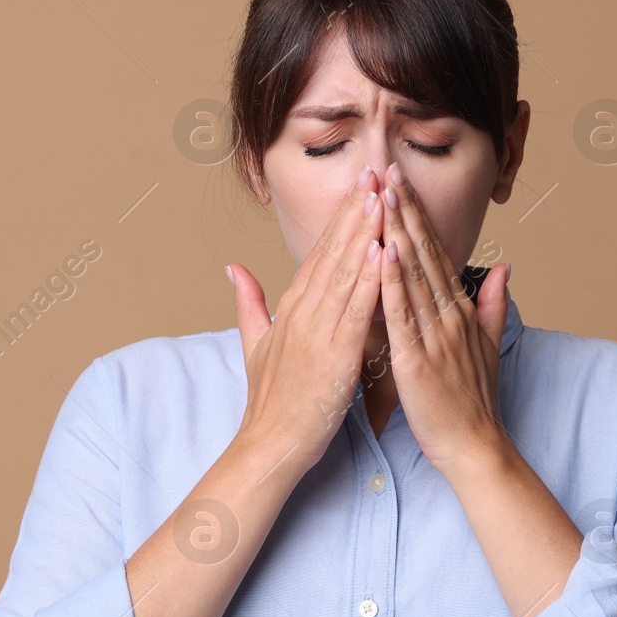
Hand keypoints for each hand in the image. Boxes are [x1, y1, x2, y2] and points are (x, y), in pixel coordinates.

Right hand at [227, 168, 384, 475]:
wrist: (268, 445)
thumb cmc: (270, 402)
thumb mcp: (254, 344)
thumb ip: (248, 302)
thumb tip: (232, 267)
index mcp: (290, 307)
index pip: (319, 252)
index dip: (340, 216)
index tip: (358, 185)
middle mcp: (303, 312)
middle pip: (334, 251)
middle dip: (356, 210)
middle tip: (376, 171)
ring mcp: (318, 331)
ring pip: (346, 272)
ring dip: (365, 233)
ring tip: (382, 196)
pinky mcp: (334, 355)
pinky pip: (356, 311)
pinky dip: (370, 280)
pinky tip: (383, 252)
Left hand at [376, 161, 511, 475]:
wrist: (476, 445)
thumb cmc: (474, 401)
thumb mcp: (488, 345)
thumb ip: (494, 304)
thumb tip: (505, 267)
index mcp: (458, 310)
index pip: (435, 252)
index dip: (418, 215)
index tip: (401, 181)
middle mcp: (448, 315)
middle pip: (423, 252)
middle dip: (404, 209)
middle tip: (385, 169)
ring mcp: (434, 335)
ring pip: (413, 274)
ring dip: (396, 231)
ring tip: (382, 195)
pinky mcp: (417, 359)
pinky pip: (403, 314)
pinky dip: (392, 282)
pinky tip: (382, 252)